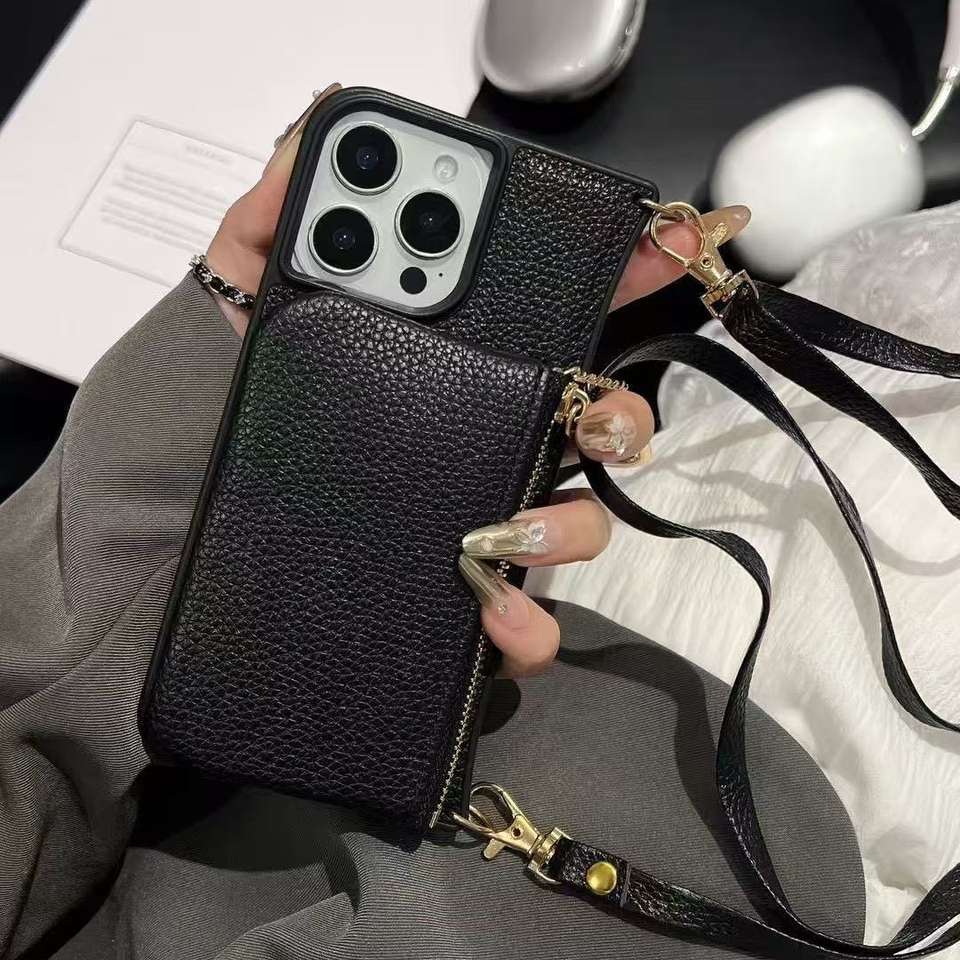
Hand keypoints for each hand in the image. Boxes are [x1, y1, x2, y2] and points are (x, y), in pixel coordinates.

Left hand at [207, 86, 744, 675]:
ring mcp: (462, 524)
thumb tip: (318, 140)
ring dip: (570, 526)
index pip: (538, 315)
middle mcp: (463, 442)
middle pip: (584, 423)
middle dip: (620, 411)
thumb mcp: (222, 317)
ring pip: (572, 525)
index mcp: (432, 368)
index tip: (660, 240)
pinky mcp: (446, 601)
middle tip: (594, 411)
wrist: (134, 563)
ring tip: (504, 528)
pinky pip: (518, 620)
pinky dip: (523, 625)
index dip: (611, 272)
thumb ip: (268, 226)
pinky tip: (490, 615)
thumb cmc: (177, 440)